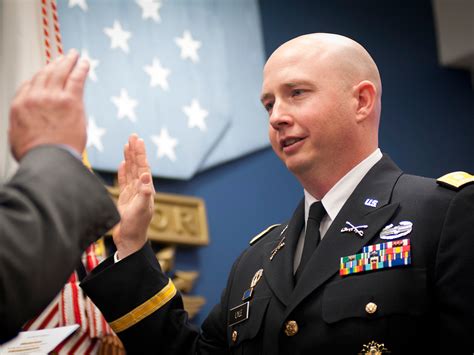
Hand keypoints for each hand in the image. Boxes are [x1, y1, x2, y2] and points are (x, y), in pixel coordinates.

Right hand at [8, 49, 89, 160]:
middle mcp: (34, 97)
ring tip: (74, 56)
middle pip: (44, 75)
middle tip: (62, 58)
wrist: (48, 161)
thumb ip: (22, 126)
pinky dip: (80, 68)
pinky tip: (85, 63)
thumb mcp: (17, 138)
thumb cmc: (36, 156)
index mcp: (20, 106)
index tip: (47, 73)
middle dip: (54, 64)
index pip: (29, 85)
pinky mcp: (70, 100)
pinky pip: (76, 78)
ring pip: (60, 72)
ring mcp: (52, 97)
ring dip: (68, 61)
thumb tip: (26, 127)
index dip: (40, 78)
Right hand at [113, 134, 154, 258]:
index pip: (143, 167)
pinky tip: (123, 163)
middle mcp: (141, 189)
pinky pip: (124, 181)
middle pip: (137, 166)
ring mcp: (133, 193)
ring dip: (129, 158)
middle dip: (135, 151)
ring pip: (130, 171)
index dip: (140, 153)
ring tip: (128, 145)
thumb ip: (144, 193)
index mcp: (146, 190)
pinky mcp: (125, 198)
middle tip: (133, 136)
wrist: (129, 240)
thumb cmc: (136, 226)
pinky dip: (123, 171)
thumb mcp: (141, 209)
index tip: (137, 140)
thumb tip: (146, 175)